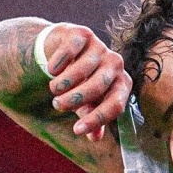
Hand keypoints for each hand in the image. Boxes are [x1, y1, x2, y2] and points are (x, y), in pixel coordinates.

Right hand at [43, 24, 131, 140]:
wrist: (63, 50)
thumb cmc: (80, 82)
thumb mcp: (86, 102)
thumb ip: (91, 117)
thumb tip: (95, 138)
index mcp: (122, 83)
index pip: (116, 104)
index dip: (96, 119)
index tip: (76, 131)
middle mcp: (115, 64)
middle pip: (99, 86)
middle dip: (76, 99)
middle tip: (57, 105)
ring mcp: (100, 47)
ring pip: (83, 69)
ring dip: (64, 83)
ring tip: (54, 90)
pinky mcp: (83, 34)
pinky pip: (70, 50)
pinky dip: (58, 63)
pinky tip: (50, 70)